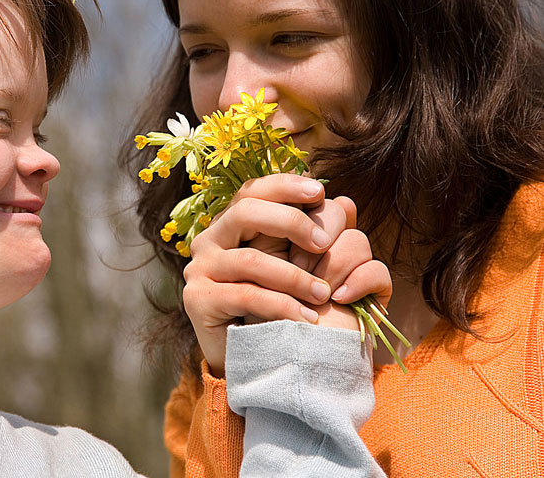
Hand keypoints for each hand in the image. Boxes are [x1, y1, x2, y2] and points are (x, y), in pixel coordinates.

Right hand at [183, 174, 339, 376]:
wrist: (252, 357)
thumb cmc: (276, 305)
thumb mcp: (294, 265)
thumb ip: (313, 236)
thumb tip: (345, 202)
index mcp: (228, 225)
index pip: (251, 191)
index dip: (283, 185)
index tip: (320, 192)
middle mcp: (208, 241)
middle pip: (244, 212)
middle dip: (290, 222)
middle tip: (325, 242)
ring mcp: (199, 269)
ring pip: (249, 260)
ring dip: (293, 275)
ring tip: (324, 294)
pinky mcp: (198, 300)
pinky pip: (246, 295)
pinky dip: (281, 305)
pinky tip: (307, 317)